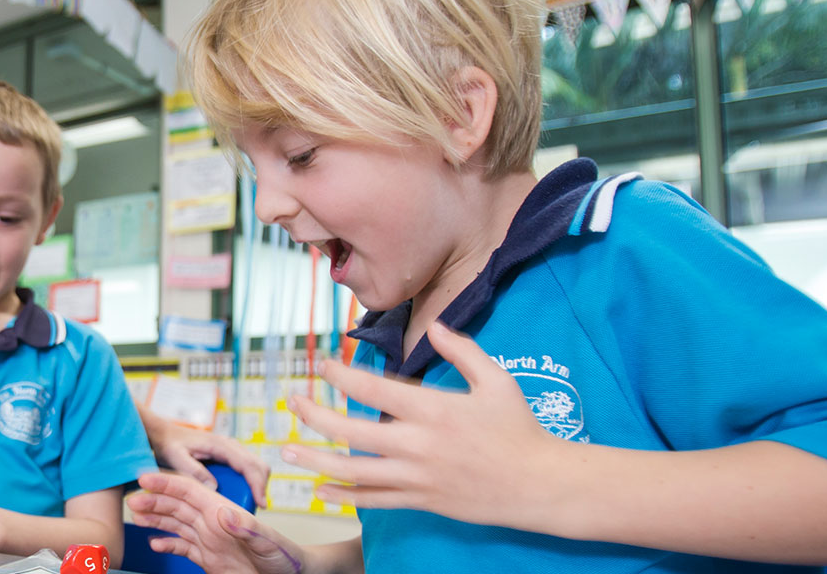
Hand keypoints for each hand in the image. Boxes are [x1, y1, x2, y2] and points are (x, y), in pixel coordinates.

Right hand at [128, 472, 304, 573]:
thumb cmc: (287, 560)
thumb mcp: (270, 544)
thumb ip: (248, 528)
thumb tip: (224, 513)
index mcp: (225, 513)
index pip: (192, 492)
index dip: (168, 483)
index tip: (145, 478)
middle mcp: (214, 524)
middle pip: (178, 506)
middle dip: (155, 501)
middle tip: (132, 501)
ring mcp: (211, 541)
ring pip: (177, 524)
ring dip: (156, 520)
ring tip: (137, 517)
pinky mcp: (210, 559)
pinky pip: (184, 548)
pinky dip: (168, 545)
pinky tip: (155, 544)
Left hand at [151, 419, 270, 505]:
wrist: (163, 434)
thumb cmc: (168, 444)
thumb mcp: (175, 457)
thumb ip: (192, 471)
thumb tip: (213, 488)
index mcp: (219, 444)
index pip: (248, 464)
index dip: (257, 484)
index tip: (261, 502)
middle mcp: (229, 445)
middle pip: (257, 464)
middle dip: (262, 485)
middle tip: (258, 507)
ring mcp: (230, 449)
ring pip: (254, 466)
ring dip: (257, 483)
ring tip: (252, 504)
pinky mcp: (227, 455)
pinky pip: (245, 468)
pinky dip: (249, 481)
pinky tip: (242, 496)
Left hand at [281, 322, 565, 528]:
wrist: (539, 485)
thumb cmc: (520, 429)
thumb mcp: (497, 381)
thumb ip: (463, 350)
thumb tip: (435, 325)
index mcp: (434, 410)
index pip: (374, 389)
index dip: (343, 375)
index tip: (324, 365)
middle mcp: (419, 445)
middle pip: (353, 431)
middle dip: (316, 416)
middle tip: (294, 402)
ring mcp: (417, 477)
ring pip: (355, 471)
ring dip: (316, 460)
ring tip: (287, 450)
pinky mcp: (422, 501)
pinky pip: (375, 501)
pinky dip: (344, 497)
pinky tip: (320, 490)